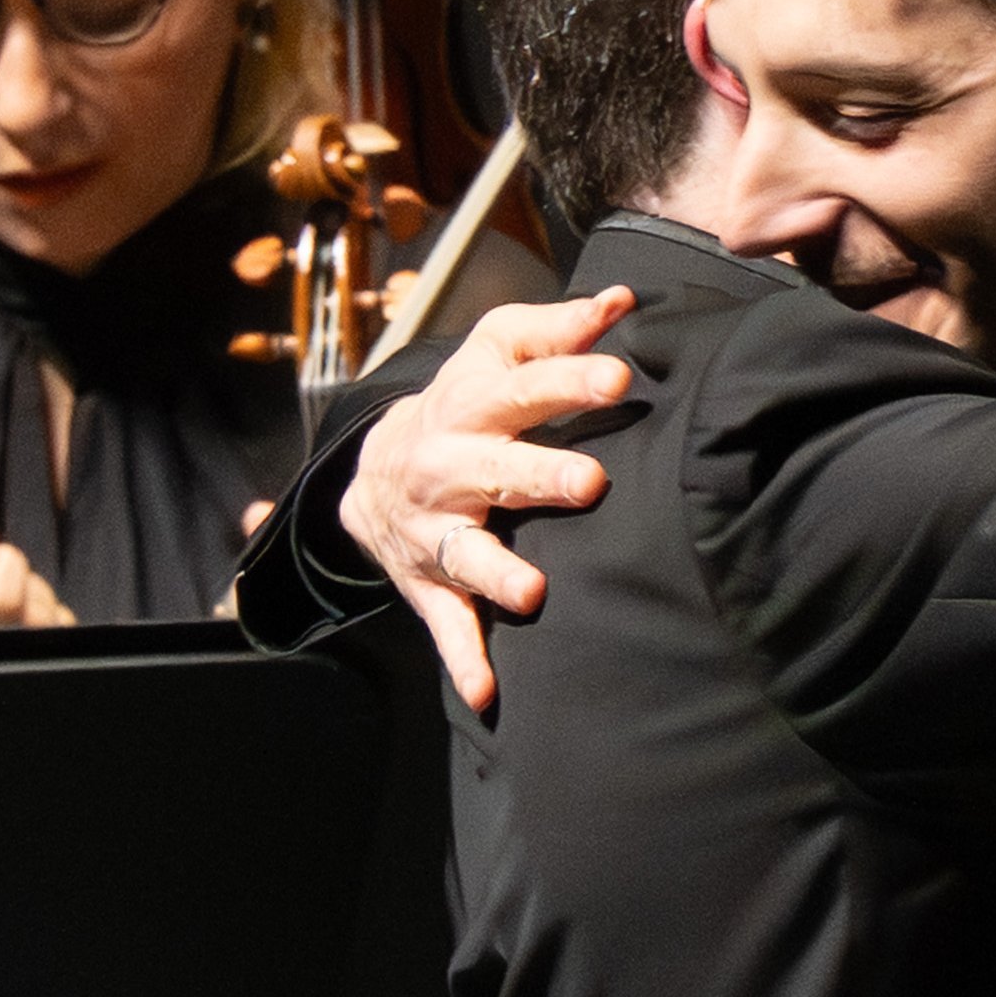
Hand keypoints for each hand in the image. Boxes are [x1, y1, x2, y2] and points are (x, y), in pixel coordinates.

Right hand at [342, 287, 636, 715]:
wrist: (374, 472)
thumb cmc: (464, 403)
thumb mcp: (496, 354)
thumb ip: (558, 330)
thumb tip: (621, 302)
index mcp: (472, 404)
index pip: (524, 387)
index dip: (569, 381)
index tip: (618, 378)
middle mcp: (449, 465)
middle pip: (495, 468)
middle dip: (539, 475)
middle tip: (589, 482)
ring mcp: (437, 530)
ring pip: (467, 553)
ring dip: (497, 574)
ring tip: (534, 593)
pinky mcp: (430, 584)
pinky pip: (446, 625)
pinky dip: (464, 660)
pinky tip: (488, 693)